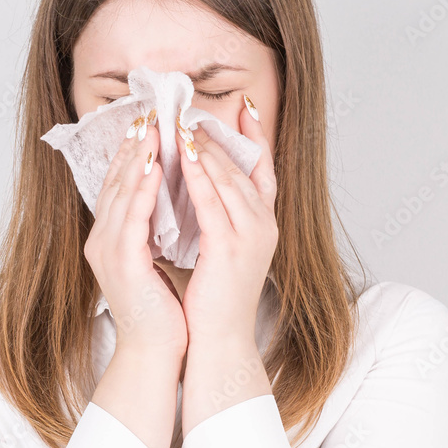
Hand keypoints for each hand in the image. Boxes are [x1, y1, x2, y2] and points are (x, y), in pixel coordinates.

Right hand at [84, 114, 187, 357]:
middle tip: (148, 114)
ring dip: (137, 158)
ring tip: (152, 129)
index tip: (146, 125)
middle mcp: (102, 241)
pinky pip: (132, 217)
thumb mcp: (155, 260)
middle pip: (115, 182)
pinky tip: (154, 167)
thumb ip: (153, 230)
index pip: (118, 186)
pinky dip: (143, 189)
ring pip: (121, 193)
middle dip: (132, 146)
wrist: (156, 351)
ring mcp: (108, 251)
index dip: (130, 154)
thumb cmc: (162, 309)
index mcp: (110, 239)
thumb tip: (168, 202)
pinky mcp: (123, 262)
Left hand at [178, 99, 277, 346]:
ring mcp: (251, 236)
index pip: (264, 170)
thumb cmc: (214, 298)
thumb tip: (198, 185)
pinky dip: (198, 176)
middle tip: (197, 110)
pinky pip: (212, 202)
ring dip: (206, 149)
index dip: (256, 136)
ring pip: (229, 180)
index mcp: (264, 225)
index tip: (245, 106)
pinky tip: (182, 157)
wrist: (218, 341)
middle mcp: (265, 226)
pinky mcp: (230, 248)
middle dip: (221, 137)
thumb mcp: (221, 249)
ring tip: (186, 125)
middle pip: (245, 168)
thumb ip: (217, 217)